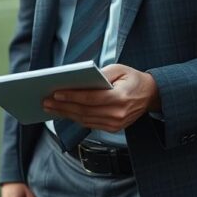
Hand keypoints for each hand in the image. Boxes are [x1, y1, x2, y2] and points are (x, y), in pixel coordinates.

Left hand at [42, 64, 159, 132]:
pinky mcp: (113, 128)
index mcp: (120, 97)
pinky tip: (63, 112)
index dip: (72, 96)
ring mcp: (115, 124)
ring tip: (50, 107)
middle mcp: (118, 114)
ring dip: (65, 114)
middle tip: (46, 101)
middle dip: (62, 106)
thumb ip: (101, 73)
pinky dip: (75, 118)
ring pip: (84, 120)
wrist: (150, 95)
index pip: (91, 98)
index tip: (55, 93)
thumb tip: (79, 78)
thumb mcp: (120, 68)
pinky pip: (90, 124)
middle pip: (84, 111)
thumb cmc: (133, 79)